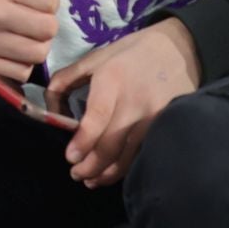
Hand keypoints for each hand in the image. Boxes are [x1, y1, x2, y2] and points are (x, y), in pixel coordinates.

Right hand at [0, 0, 59, 80]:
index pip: (51, 2)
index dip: (47, 2)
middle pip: (47, 30)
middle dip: (44, 26)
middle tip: (32, 19)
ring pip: (37, 53)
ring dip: (35, 46)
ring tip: (25, 35)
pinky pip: (22, 72)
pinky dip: (21, 64)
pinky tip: (12, 50)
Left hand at [49, 17, 201, 189]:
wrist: (179, 48)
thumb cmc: (131, 52)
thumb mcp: (96, 57)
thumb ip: (67, 79)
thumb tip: (49, 106)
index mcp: (112, 80)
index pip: (97, 118)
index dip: (83, 142)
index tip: (70, 158)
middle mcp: (134, 102)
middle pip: (111, 144)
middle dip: (90, 166)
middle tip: (76, 174)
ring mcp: (153, 117)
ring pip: (128, 156)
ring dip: (107, 173)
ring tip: (91, 180)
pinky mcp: (165, 126)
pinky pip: (142, 152)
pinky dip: (126, 166)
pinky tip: (113, 171)